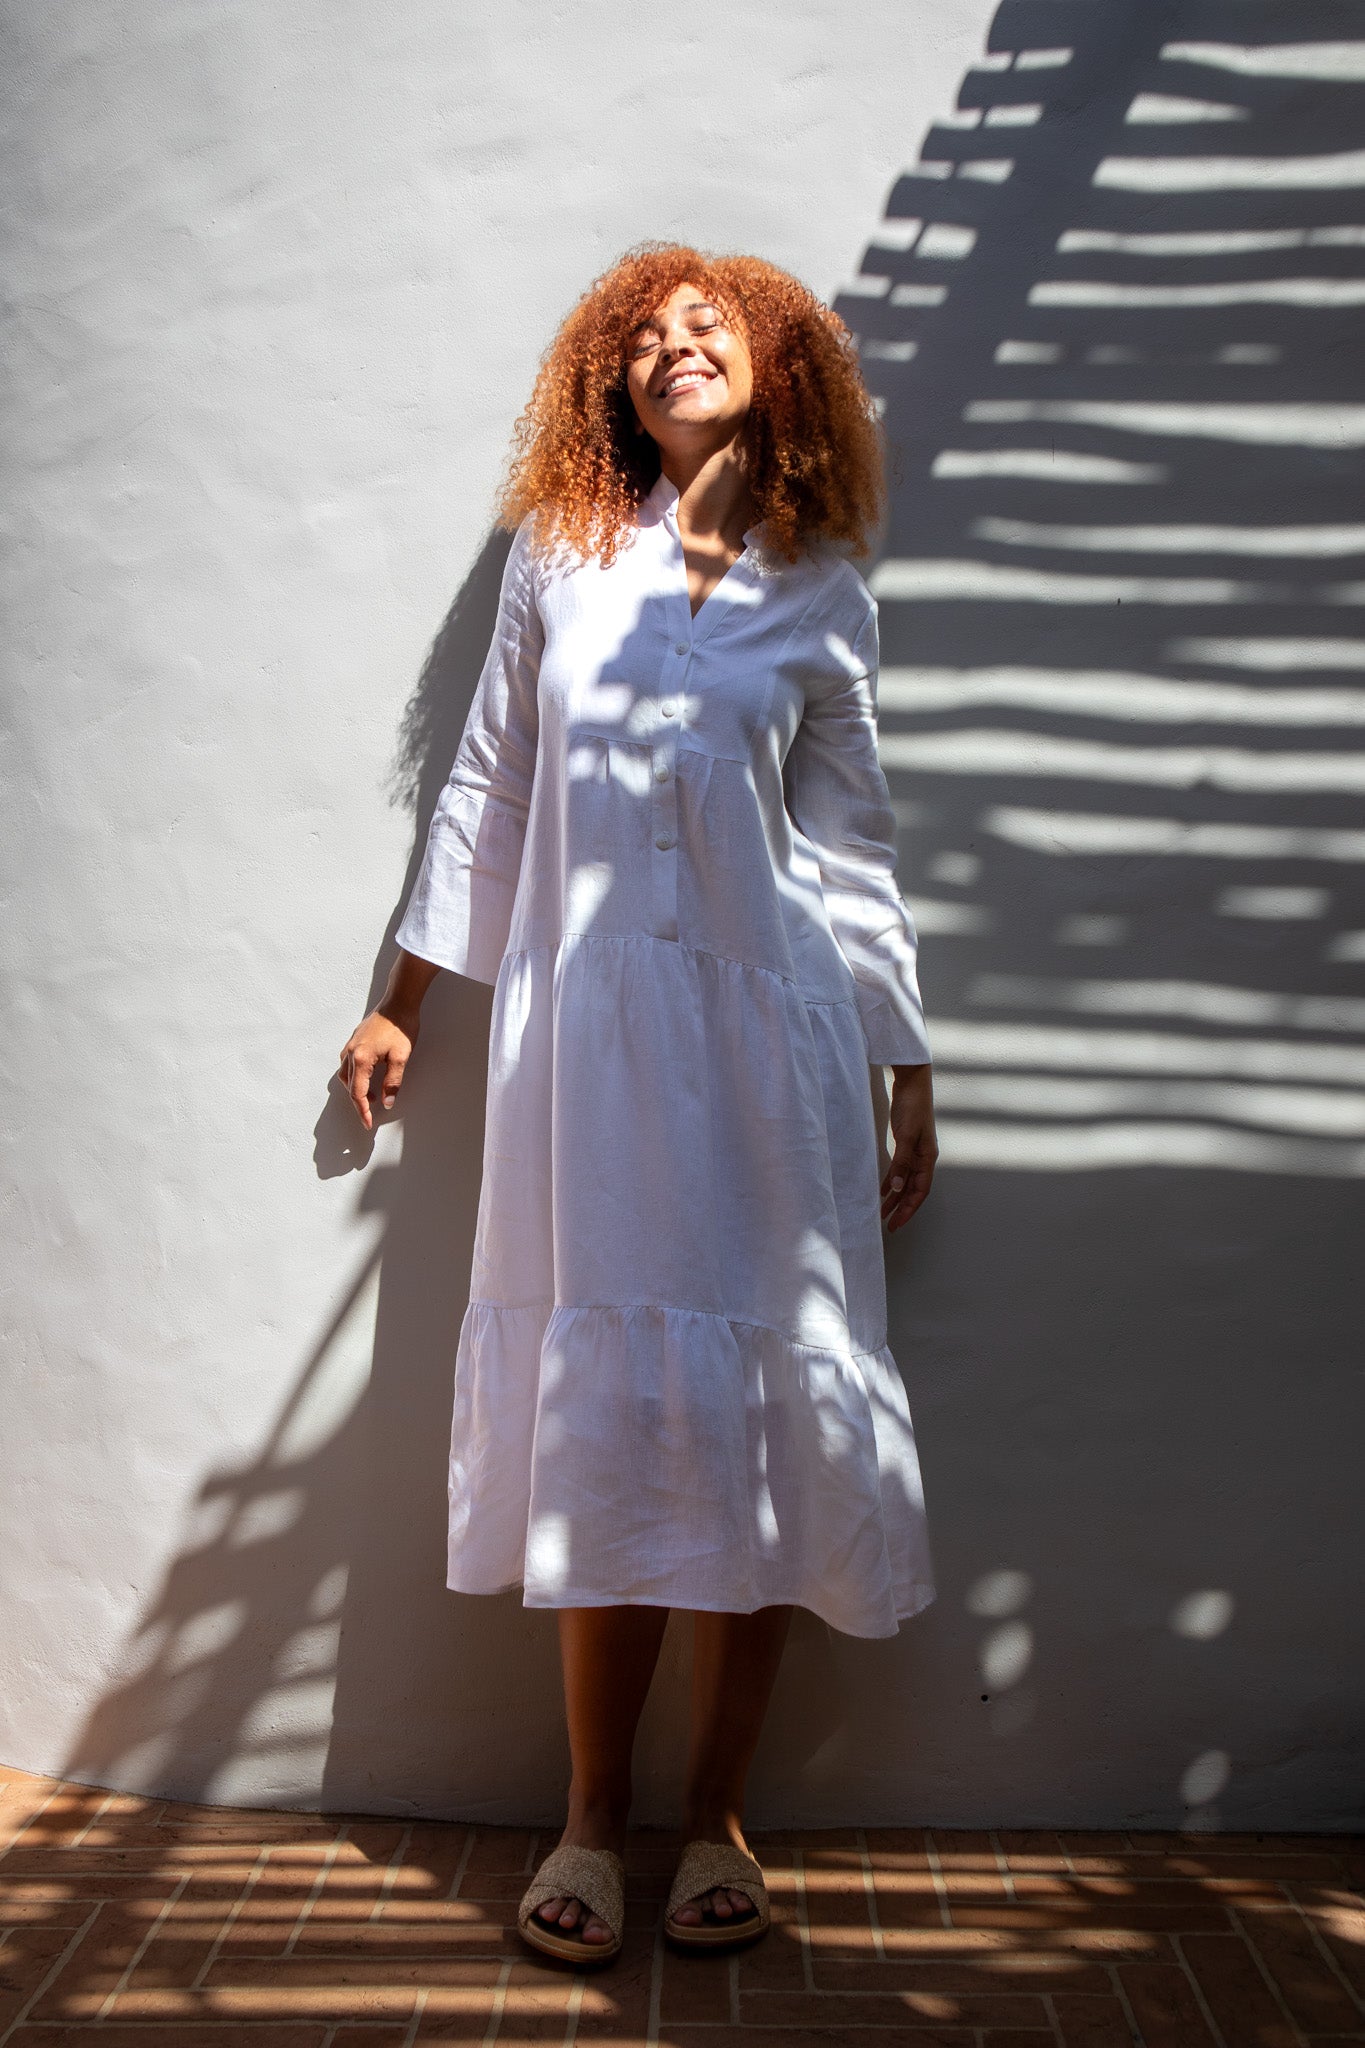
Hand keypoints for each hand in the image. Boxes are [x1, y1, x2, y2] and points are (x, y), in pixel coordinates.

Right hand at [338, 1006, 417, 1129]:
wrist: (399, 1002)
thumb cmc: (401, 1026)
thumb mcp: (401, 1058)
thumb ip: (392, 1082)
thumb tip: (387, 1101)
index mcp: (361, 1059)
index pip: (357, 1093)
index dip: (362, 1111)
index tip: (367, 1123)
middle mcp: (351, 1052)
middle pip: (349, 1085)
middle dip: (358, 1102)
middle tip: (370, 1113)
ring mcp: (351, 1045)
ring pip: (345, 1074)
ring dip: (355, 1088)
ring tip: (371, 1096)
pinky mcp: (355, 1040)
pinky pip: (347, 1063)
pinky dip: (354, 1075)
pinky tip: (366, 1076)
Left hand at [880, 1063, 937, 1231]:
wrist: (912, 1082)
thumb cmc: (912, 1107)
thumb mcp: (906, 1136)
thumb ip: (902, 1162)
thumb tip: (898, 1189)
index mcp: (928, 1158)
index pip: (920, 1191)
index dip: (909, 1209)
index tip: (897, 1224)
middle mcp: (924, 1157)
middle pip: (913, 1190)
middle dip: (902, 1208)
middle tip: (889, 1225)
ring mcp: (915, 1151)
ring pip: (906, 1181)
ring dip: (895, 1197)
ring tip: (882, 1212)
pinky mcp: (906, 1144)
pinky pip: (900, 1169)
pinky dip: (892, 1181)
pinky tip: (883, 1190)